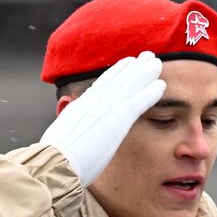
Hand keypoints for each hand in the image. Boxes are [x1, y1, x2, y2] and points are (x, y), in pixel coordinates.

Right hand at [40, 52, 164, 186]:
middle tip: (147, 56)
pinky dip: (150, 92)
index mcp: (82, 103)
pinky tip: (161, 85)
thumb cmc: (56, 154)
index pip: (103, 83)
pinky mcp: (118, 119)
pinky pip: (139, 102)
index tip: (128, 62)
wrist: (57, 161)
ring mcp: (107, 108)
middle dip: (134, 67)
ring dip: (145, 73)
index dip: (117, 71)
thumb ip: (69, 114)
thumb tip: (67, 105)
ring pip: (130, 85)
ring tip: (156, 64)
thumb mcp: (61, 128)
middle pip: (119, 79)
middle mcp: (95, 101)